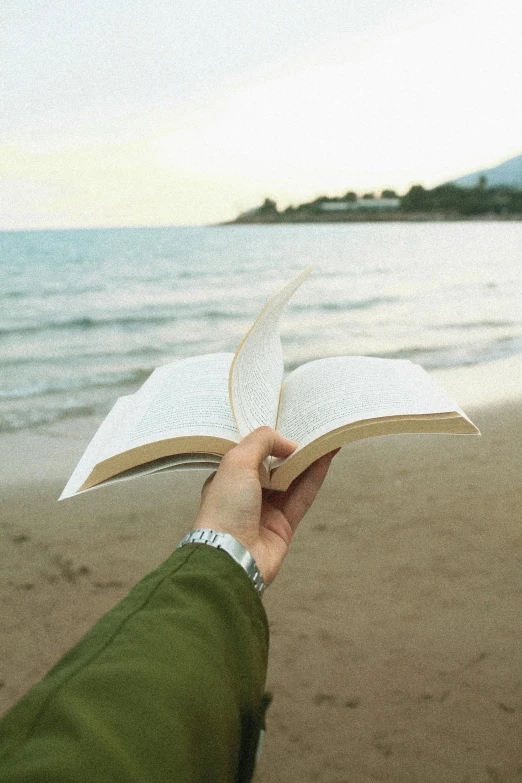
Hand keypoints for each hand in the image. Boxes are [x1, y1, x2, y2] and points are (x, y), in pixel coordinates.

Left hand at [194, 426, 336, 585]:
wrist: (230, 558)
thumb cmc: (224, 510)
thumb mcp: (236, 462)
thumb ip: (261, 442)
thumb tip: (287, 443)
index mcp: (226, 478)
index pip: (249, 453)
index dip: (267, 439)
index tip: (286, 422)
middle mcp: (245, 493)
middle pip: (274, 465)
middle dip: (291, 447)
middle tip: (310, 426)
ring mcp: (265, 510)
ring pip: (292, 479)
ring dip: (308, 459)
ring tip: (325, 436)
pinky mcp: (284, 525)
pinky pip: (303, 495)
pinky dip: (315, 476)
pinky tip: (326, 457)